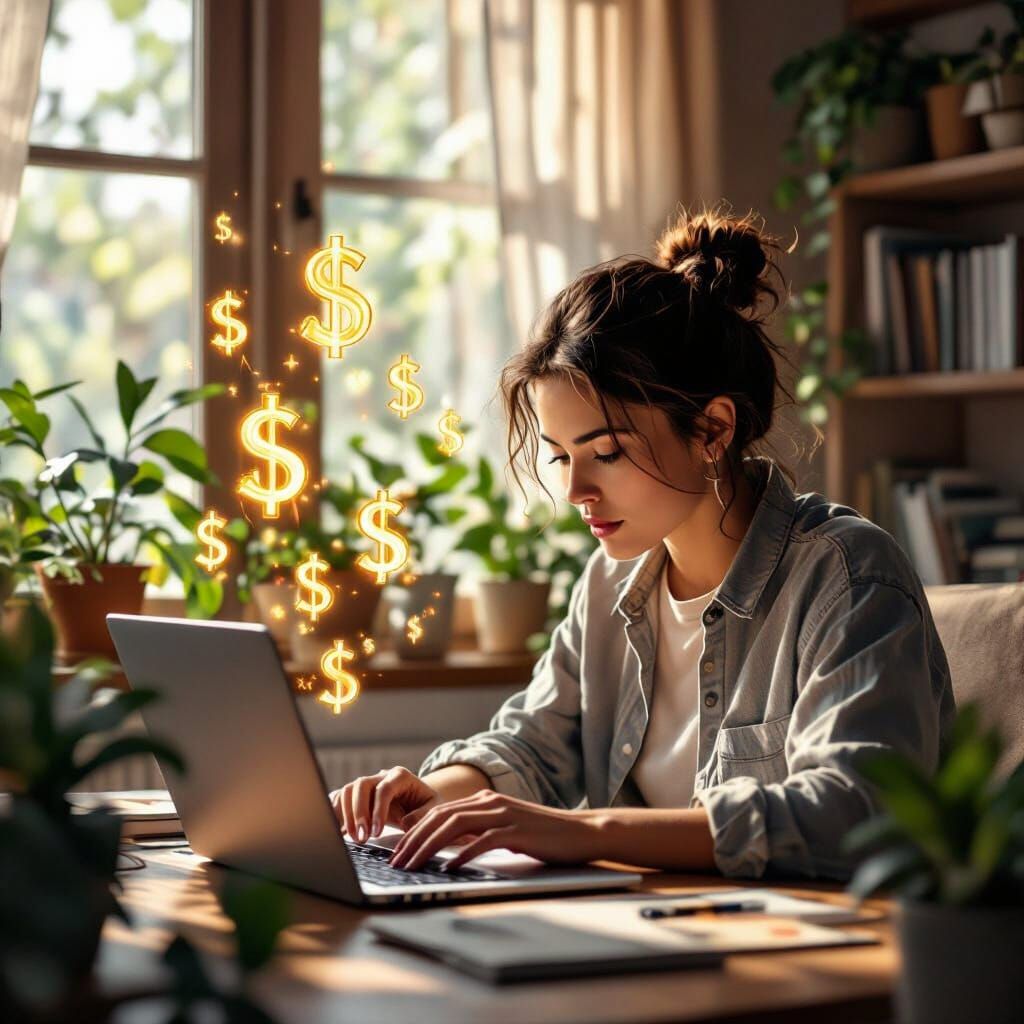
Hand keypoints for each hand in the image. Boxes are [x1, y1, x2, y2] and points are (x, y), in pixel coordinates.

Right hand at [329, 766, 439, 842]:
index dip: (378, 811)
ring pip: (348, 791)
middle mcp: (381, 775)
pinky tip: (341, 831)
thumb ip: (422, 815)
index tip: (376, 833)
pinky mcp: (358, 794)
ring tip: (354, 838)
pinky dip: (337, 813)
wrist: (418, 798)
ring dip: (347, 815)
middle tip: (361, 838)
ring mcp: (368, 783)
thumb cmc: (426, 803)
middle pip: (361, 785)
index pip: (384, 789)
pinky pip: (341, 798)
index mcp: (400, 776)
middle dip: (358, 812)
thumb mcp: (433, 808)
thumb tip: (406, 823)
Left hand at [387, 790, 600, 872]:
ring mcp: (503, 815)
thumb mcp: (506, 828)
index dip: (415, 831)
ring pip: (454, 826)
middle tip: (395, 863)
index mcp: (485, 799)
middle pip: (440, 817)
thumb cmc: (543, 835)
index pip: (439, 812)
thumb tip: (449, 848)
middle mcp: (490, 802)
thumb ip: (480, 831)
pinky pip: (482, 841)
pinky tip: (448, 868)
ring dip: (428, 847)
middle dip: (413, 840)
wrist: (581, 832)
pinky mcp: (516, 831)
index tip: (398, 851)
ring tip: (412, 867)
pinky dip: (462, 855)